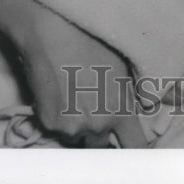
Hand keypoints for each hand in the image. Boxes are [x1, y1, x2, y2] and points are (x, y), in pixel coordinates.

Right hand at [17, 5, 147, 147]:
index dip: (133, 149)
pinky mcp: (49, 124)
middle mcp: (97, 125)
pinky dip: (59, 119)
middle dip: (101, 132)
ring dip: (79, 127)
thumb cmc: (92, 43)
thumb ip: (126, 97)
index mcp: (120, 112)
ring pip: (78, 138)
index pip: (134, 147)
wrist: (54, 34)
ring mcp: (71, 127)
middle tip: (94, 109)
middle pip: (102, 144)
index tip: (130, 146)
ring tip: (75, 99)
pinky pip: (58, 130)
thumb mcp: (121, 68)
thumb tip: (134, 112)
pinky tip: (59, 96)